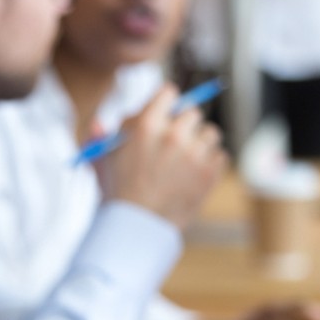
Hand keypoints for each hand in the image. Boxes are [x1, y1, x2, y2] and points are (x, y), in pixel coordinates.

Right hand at [94, 84, 227, 228]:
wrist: (137, 227)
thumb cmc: (117, 192)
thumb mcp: (102, 159)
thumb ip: (101, 136)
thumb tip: (99, 122)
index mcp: (146, 125)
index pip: (169, 93)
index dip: (167, 103)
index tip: (166, 112)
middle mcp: (173, 134)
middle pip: (193, 111)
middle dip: (184, 124)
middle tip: (175, 140)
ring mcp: (194, 153)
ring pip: (210, 133)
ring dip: (200, 143)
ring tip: (183, 162)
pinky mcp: (210, 172)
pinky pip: (220, 155)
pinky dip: (210, 163)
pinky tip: (192, 175)